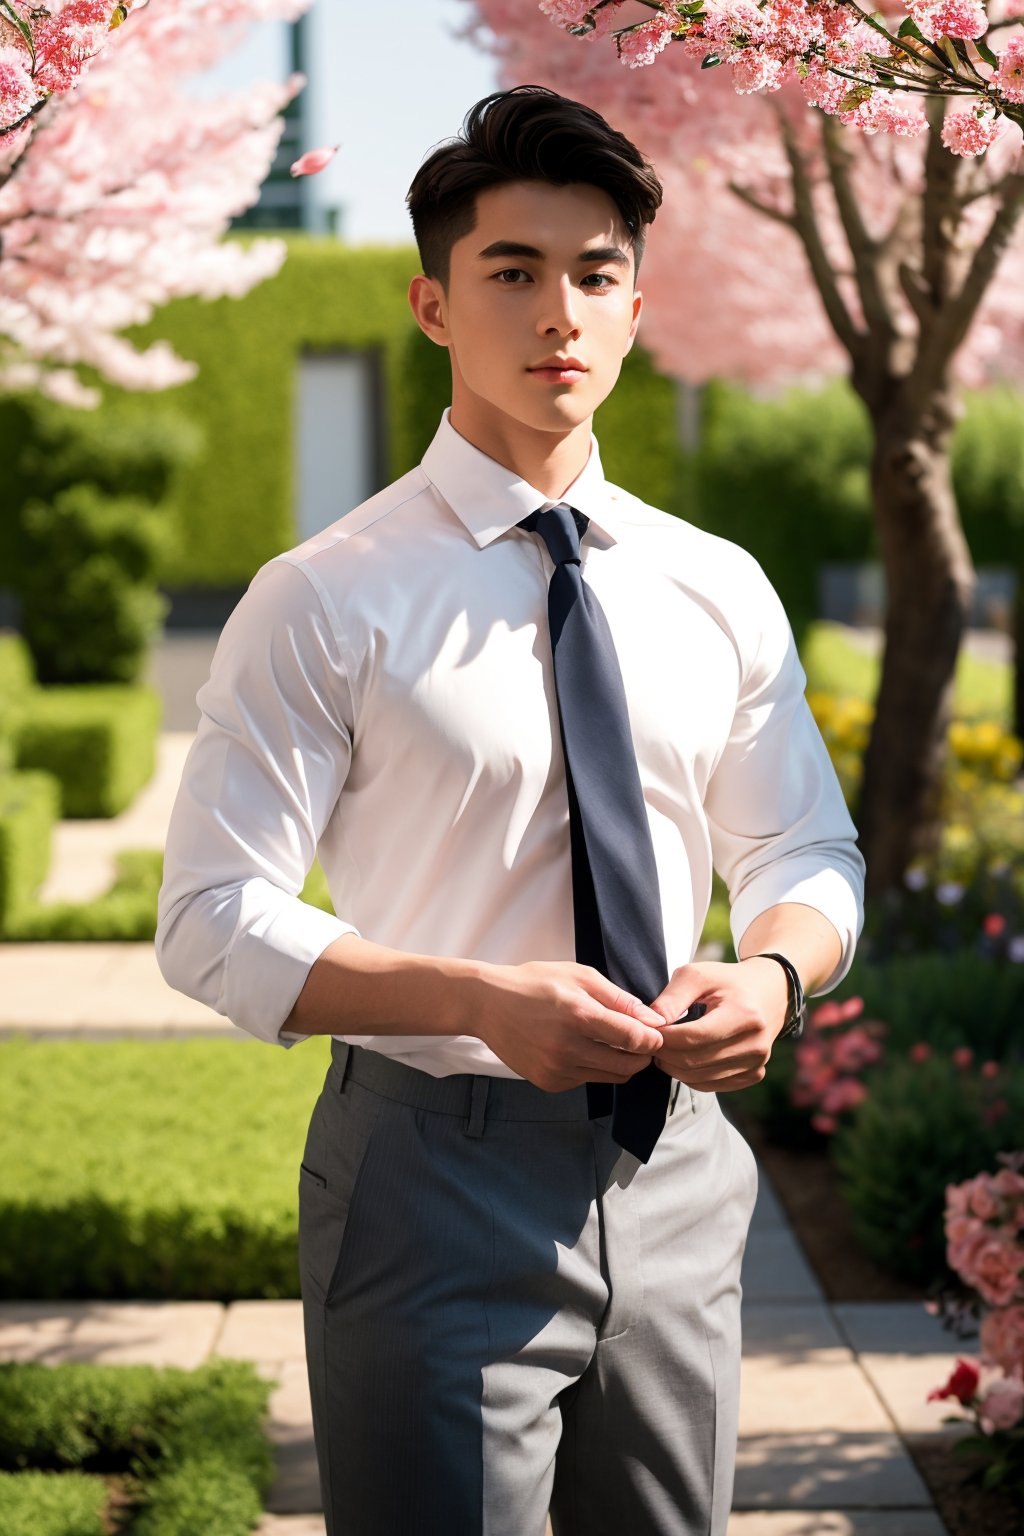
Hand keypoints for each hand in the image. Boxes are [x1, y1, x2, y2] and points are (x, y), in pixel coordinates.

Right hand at [473, 960, 665, 1092]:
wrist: (488, 1004)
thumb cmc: (535, 983)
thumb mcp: (580, 976)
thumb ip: (620, 1000)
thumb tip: (653, 1021)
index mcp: (578, 1016)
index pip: (633, 1039)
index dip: (652, 1038)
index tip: (656, 1033)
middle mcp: (567, 1048)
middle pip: (627, 1066)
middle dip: (642, 1055)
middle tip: (641, 1041)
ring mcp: (556, 1069)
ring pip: (610, 1076)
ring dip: (620, 1062)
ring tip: (612, 1041)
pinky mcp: (549, 1082)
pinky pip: (587, 1079)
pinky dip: (594, 1067)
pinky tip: (581, 1048)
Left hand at [647, 958, 789, 1092]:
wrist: (769, 992)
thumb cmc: (728, 981)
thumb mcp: (698, 975)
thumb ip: (671, 998)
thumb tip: (650, 1024)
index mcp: (744, 1015)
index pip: (693, 1037)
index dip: (665, 1037)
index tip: (650, 1030)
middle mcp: (755, 1044)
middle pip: (694, 1061)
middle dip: (665, 1054)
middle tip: (652, 1042)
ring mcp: (757, 1063)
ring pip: (699, 1078)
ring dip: (674, 1067)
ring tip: (664, 1049)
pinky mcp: (754, 1074)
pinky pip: (711, 1086)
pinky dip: (690, 1076)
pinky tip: (683, 1058)